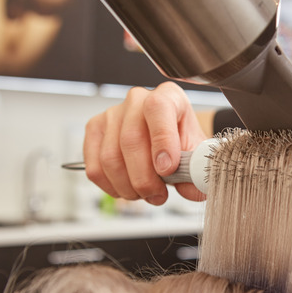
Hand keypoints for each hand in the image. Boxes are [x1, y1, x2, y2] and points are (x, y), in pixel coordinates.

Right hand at [83, 83, 207, 204]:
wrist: (167, 143)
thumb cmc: (182, 144)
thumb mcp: (197, 154)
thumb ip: (197, 170)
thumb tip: (192, 188)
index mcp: (167, 96)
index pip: (158, 108)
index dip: (162, 140)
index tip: (167, 169)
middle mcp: (136, 100)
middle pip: (130, 140)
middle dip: (144, 178)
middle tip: (158, 195)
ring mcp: (111, 114)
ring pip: (110, 158)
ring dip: (129, 187)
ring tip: (146, 194)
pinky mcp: (94, 132)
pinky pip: (94, 168)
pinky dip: (112, 187)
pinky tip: (128, 189)